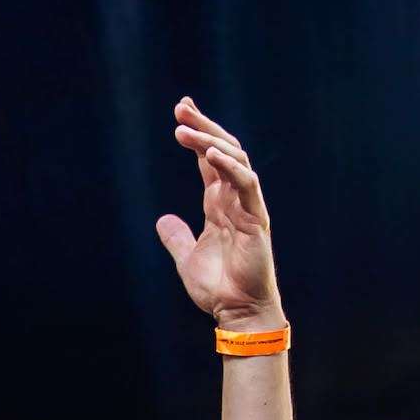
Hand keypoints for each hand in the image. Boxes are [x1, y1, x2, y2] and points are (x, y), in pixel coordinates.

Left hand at [154, 98, 283, 329]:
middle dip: (203, 127)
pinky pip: (246, 183)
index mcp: (219, 204)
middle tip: (181, 107)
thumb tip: (162, 220)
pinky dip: (230, 167)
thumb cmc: (218, 288)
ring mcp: (248, 205)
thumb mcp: (186, 258)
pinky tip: (211, 154)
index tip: (180, 114)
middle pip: (223, 150)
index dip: (197, 135)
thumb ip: (176, 237)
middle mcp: (235, 199)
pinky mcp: (257, 218)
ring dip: (211, 142)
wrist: (237, 311)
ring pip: (235, 160)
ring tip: (186, 129)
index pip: (210, 160)